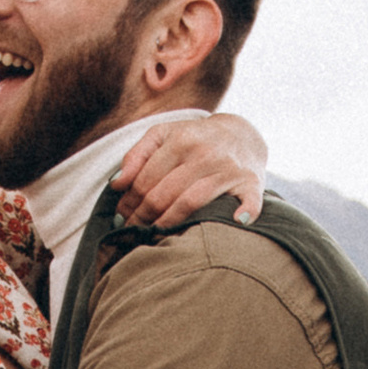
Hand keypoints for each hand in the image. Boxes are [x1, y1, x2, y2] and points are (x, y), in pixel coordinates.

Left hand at [112, 109, 267, 228]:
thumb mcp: (163, 135)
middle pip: (163, 194)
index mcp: (180, 140)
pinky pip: (248, 201)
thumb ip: (136, 155)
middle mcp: (204, 154)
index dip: (128, 202)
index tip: (121, 216)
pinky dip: (244, 212)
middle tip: (132, 229)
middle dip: (142, 216)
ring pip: (190, 203)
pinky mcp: (251, 181)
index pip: (145, 180)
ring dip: (167, 224)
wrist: (241, 134)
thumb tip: (116, 185)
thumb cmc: (194, 138)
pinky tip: (235, 222)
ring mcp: (228, 169)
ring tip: (153, 234)